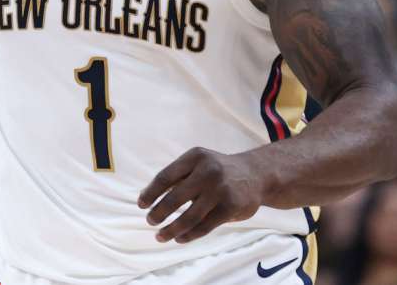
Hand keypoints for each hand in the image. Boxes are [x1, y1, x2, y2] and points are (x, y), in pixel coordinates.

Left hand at [138, 147, 268, 243]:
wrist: (255, 174)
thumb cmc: (216, 170)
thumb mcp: (197, 163)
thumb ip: (175, 177)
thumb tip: (146, 196)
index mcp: (194, 157)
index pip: (165, 177)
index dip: (151, 193)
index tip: (141, 205)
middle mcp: (208, 171)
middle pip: (175, 198)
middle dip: (158, 213)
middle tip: (150, 221)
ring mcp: (221, 190)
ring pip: (189, 217)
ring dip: (171, 229)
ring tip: (160, 236)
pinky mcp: (231, 207)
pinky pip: (205, 226)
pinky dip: (189, 235)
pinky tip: (179, 238)